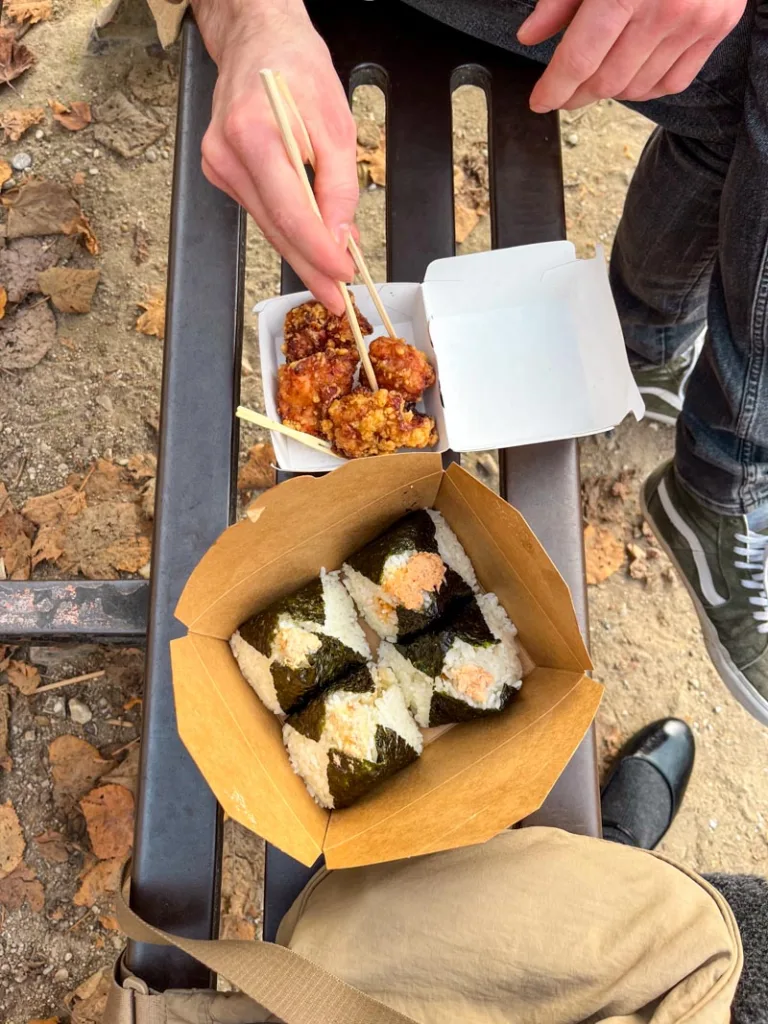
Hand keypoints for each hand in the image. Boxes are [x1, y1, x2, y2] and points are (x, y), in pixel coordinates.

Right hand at [191, 0, 356, 312]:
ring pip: (267, 224)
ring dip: (301, 251)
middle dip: (310, 267)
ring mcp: (218, 165)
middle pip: (275, 228)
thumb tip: (340, 236)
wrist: (257, 38)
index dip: (317, 252)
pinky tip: (310, 240)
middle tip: (336, 299)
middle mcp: (227, 154)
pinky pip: (260, 210)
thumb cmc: (297, 68)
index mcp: (255, 136)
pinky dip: (287, 227)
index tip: (342, 276)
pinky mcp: (220, 171)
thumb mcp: (337, 124)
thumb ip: (340, 184)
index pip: (289, 213)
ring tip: (331, 275)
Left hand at [518, 0, 744, 110]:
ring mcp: (696, 21)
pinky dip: (646, 86)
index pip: (580, 60)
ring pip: (637, 88)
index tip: (541, 100)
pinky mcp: (718, 26)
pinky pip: (672, 82)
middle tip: (564, 91)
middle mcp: (665, 9)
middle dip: (578, 93)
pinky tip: (632, 72)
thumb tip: (530, 35)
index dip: (555, 87)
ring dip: (610, 91)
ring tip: (598, 76)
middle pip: (607, 81)